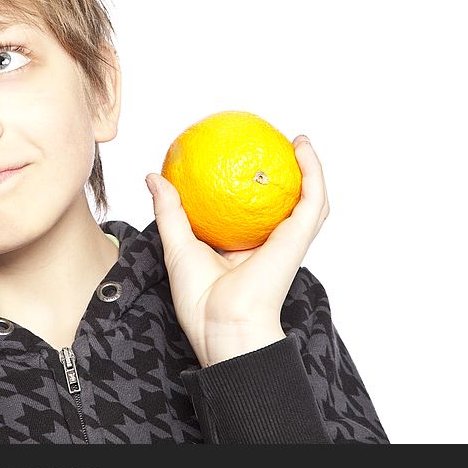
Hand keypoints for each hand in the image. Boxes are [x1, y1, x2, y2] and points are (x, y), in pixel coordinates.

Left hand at [146, 135, 329, 366]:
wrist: (222, 325)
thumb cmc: (200, 297)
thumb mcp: (178, 245)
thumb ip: (170, 211)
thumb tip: (154, 177)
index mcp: (243, 249)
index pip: (251, 214)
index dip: (250, 188)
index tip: (240, 161)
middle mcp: (269, 243)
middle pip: (285, 206)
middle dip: (287, 178)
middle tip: (274, 148)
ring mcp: (287, 241)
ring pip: (309, 200)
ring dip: (310, 169)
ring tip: (297, 142)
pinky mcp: (298, 238)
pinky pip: (312, 199)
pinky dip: (313, 172)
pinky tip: (302, 148)